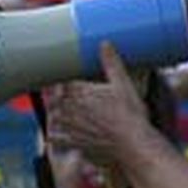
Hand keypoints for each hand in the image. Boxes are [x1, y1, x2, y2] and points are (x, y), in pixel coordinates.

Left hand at [46, 43, 152, 170]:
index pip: (61, 83)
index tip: (59, 82)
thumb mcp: (123, 84)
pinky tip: (55, 134)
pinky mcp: (74, 142)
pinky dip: (55, 135)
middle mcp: (71, 108)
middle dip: (54, 97)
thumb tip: (104, 44)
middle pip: (54, 99)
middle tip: (54, 95)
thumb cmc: (130, 115)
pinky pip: (56, 138)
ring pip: (53, 117)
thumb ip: (112, 64)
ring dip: (54, 113)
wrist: (134, 144)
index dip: (60, 82)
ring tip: (57, 112)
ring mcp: (71, 126)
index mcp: (80, 91)